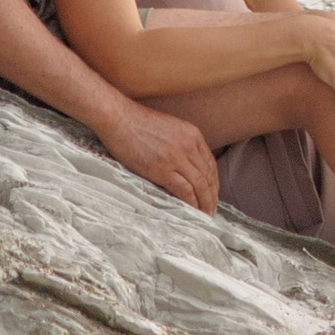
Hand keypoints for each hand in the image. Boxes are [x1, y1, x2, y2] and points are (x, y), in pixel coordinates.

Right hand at [94, 93, 219, 211]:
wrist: (120, 119)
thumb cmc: (139, 124)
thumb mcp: (169, 129)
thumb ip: (181, 145)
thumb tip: (185, 167)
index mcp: (192, 134)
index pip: (211, 164)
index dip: (214, 183)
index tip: (213, 195)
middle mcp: (189, 145)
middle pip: (208, 176)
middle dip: (212, 196)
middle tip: (212, 210)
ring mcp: (177, 157)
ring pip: (200, 185)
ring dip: (205, 203)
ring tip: (205, 215)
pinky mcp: (162, 169)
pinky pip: (184, 190)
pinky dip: (192, 203)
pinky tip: (193, 211)